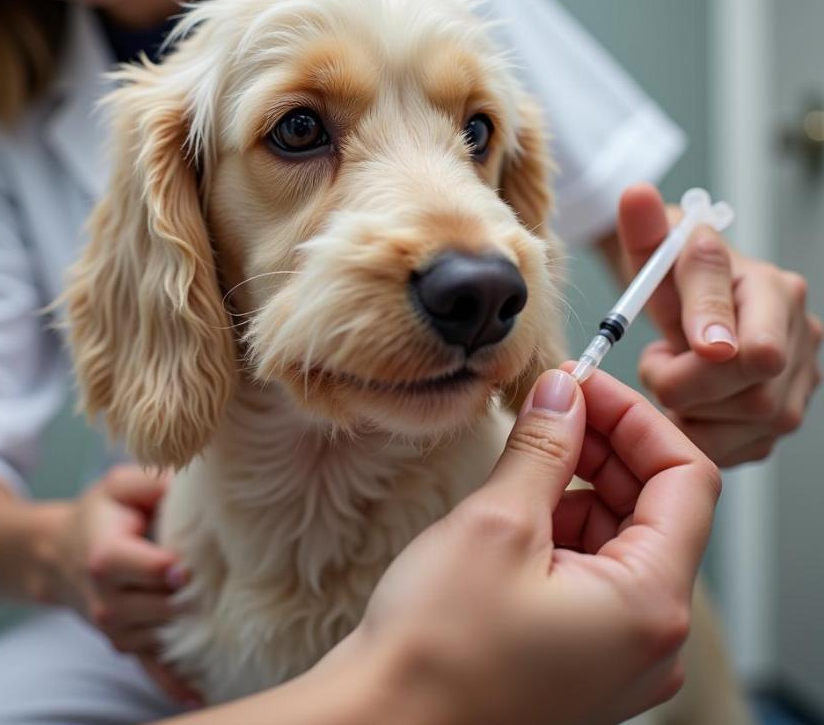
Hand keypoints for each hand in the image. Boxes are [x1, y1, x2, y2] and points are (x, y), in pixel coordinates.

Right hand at [51, 464, 200, 705]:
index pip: (145, 569)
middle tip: (220, 586)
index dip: (169, 569)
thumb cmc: (100, 513)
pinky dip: (174, 684)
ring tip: (225, 619)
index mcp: (106, 555)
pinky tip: (202, 696)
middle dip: (191, 598)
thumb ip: (152, 482)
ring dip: (191, 630)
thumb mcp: (119, 485)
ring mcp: (114, 628)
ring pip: (160, 636)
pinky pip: (150, 669)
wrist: (57, 555)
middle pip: (159, 607)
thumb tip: (192, 484)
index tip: (187, 567)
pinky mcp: (123, 643)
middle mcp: (106, 598)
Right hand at [314, 368, 721, 724]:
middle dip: (605, 446)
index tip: (585, 385)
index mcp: (650, 604)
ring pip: (621, 535)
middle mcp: (650, 636)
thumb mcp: (497, 523)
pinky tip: (517, 506)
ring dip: (579, 483)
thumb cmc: (437, 648)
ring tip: (523, 458)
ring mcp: (616, 650)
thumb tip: (563, 391)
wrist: (387, 723)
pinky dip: (562, 525)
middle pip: (657, 507)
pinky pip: (593, 570)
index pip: (687, 478)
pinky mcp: (581, 654)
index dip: (637, 418)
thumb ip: (544, 446)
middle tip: (549, 407)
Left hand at [618, 183, 821, 465]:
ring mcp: (799, 383)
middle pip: (753, 386)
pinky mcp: (780, 420)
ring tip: (672, 377)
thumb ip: (645, 228)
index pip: (757, 333)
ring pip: (748, 421)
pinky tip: (686, 406)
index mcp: (774, 289)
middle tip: (655, 364)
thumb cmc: (674, 279)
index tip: (677, 347)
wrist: (691, 308)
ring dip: (691, 408)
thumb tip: (636, 195)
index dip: (711, 339)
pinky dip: (701, 434)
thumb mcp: (656, 253)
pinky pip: (740, 448)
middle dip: (687, 382)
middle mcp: (799, 336)